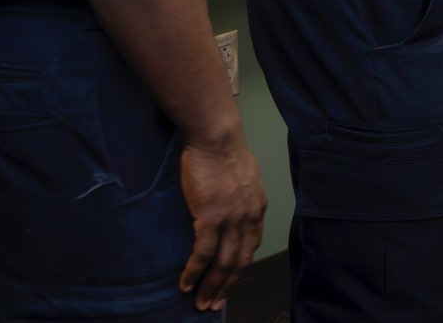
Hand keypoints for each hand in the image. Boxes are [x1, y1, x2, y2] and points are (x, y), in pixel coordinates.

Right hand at [178, 135, 265, 310]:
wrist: (217, 138)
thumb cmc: (226, 152)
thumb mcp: (245, 179)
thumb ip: (242, 199)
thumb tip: (232, 210)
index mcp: (257, 210)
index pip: (251, 248)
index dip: (240, 269)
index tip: (230, 283)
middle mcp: (248, 218)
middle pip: (239, 262)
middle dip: (227, 286)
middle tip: (214, 304)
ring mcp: (230, 219)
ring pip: (223, 263)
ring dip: (211, 286)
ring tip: (201, 303)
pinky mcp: (210, 217)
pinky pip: (202, 253)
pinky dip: (194, 272)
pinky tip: (185, 285)